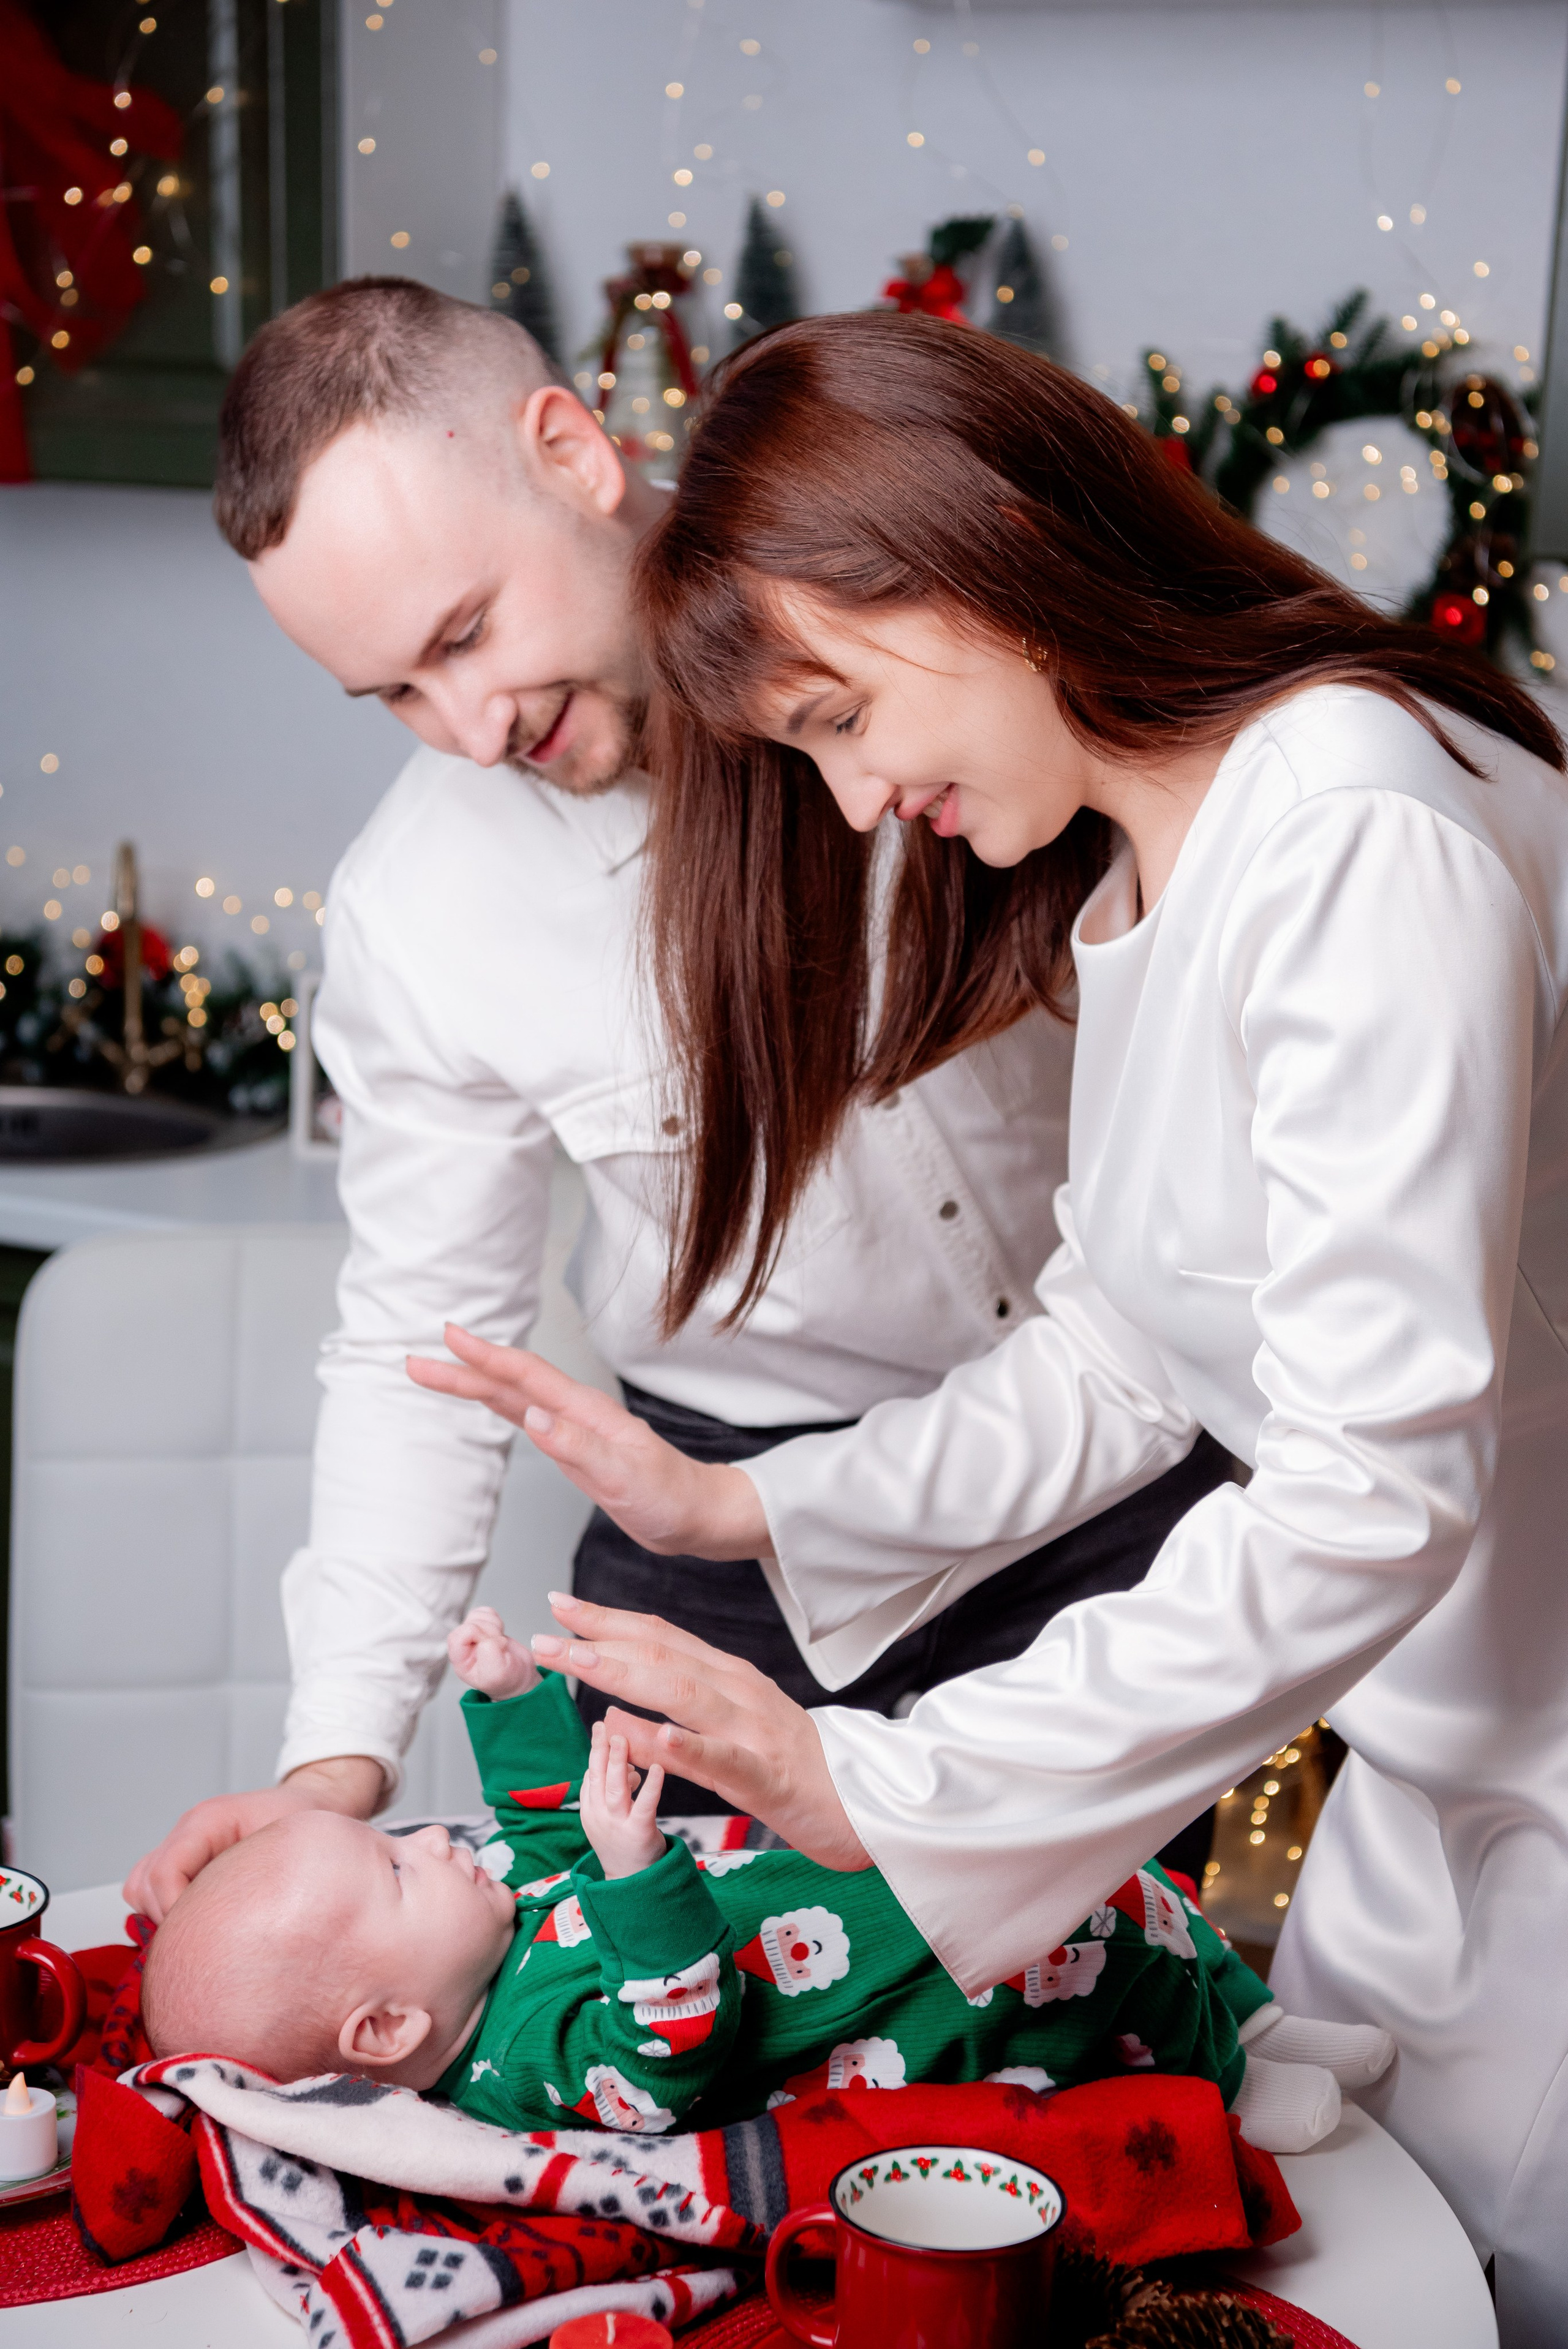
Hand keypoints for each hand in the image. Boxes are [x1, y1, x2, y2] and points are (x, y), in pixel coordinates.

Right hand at [121, 1755, 385, 1922]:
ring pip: (140, 1890)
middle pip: (145, 1886)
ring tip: (205, 1930)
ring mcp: (182, 1845)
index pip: (163, 1873)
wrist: (315, 1807)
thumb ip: (276, 1876)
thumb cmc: (309, 1823)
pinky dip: (165, 1912)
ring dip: (164, 1918)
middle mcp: (188, 1830)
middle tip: (210, 1941)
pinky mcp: (183, 1861)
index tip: (207, 1938)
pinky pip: (150, 1892)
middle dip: (170, 1922)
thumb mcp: (299, 1844)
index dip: (176, 1913)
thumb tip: (254, 1927)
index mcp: (209, 1819)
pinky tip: (203, 1922)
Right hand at [406, 1326, 768, 1561]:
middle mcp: (577, 1413)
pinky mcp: (573, 1447)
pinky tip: (485, 1399)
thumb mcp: (625, 1478)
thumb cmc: (670, 1498)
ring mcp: (574, 1429)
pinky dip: (498, 1404)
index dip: (485, 1357)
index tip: (448, 1338)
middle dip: (463, 1370)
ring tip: (434, 1373)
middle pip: (510, 1383)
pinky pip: (526, 1418)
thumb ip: (577, 1447)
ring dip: (475, 1383)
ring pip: (514, 1398)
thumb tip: (532, 1417)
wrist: (696, 1515)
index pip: (526, 1377)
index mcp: (587, 1413)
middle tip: (415, 1362)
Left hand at [448, 1605, 538, 1698]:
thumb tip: (487, 1637)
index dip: (477, 1635)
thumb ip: (489, 1654)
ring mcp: (474, 1636)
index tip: (492, 1646)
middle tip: (500, 1646)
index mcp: (461, 1661)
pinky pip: (485, 1612)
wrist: (521, 1677)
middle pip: (469, 1624)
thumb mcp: (497, 1674)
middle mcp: (464, 1647)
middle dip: (488, 1630)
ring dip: (493, 1625)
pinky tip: (500, 1634)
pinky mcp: (484, 1627)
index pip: (457, 1636)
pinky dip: (496, 1619)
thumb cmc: (507, 1680)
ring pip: (477, 1616)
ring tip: (500, 1641)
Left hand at [531, 1594, 872, 1872]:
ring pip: (683, 1694)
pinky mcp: (768, 1776)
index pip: (661, 1639)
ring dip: (623, 1676)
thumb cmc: (795, 1770)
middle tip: (544, 1635)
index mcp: (731, 1679)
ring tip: (576, 1663)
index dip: (608, 1620)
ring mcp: (754, 1731)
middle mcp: (740, 1693)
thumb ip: (674, 1723)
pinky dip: (684, 1744)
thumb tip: (614, 1712)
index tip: (560, 1607)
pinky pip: (722, 1758)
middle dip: (598, 1642)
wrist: (868, 1804)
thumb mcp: (729, 1739)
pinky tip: (650, 1735)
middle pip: (661, 1656)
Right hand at [579, 1719, 665, 1878]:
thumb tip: (627, 1764)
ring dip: (618, 1762)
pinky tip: (657, 1769)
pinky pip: (645, 1806)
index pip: (590, 1775)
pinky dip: (651, 1786)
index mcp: (589, 1811)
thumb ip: (614, 1791)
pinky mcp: (639, 1833)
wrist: (632, 1883)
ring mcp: (618, 1826)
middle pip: (598, 1778)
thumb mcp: (608, 1818)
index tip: (600, 1728)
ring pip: (615, 1789)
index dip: (596, 1751)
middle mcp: (599, 1817)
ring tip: (623, 1740)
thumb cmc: (623, 1842)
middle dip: (602, 1750)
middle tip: (608, 1726)